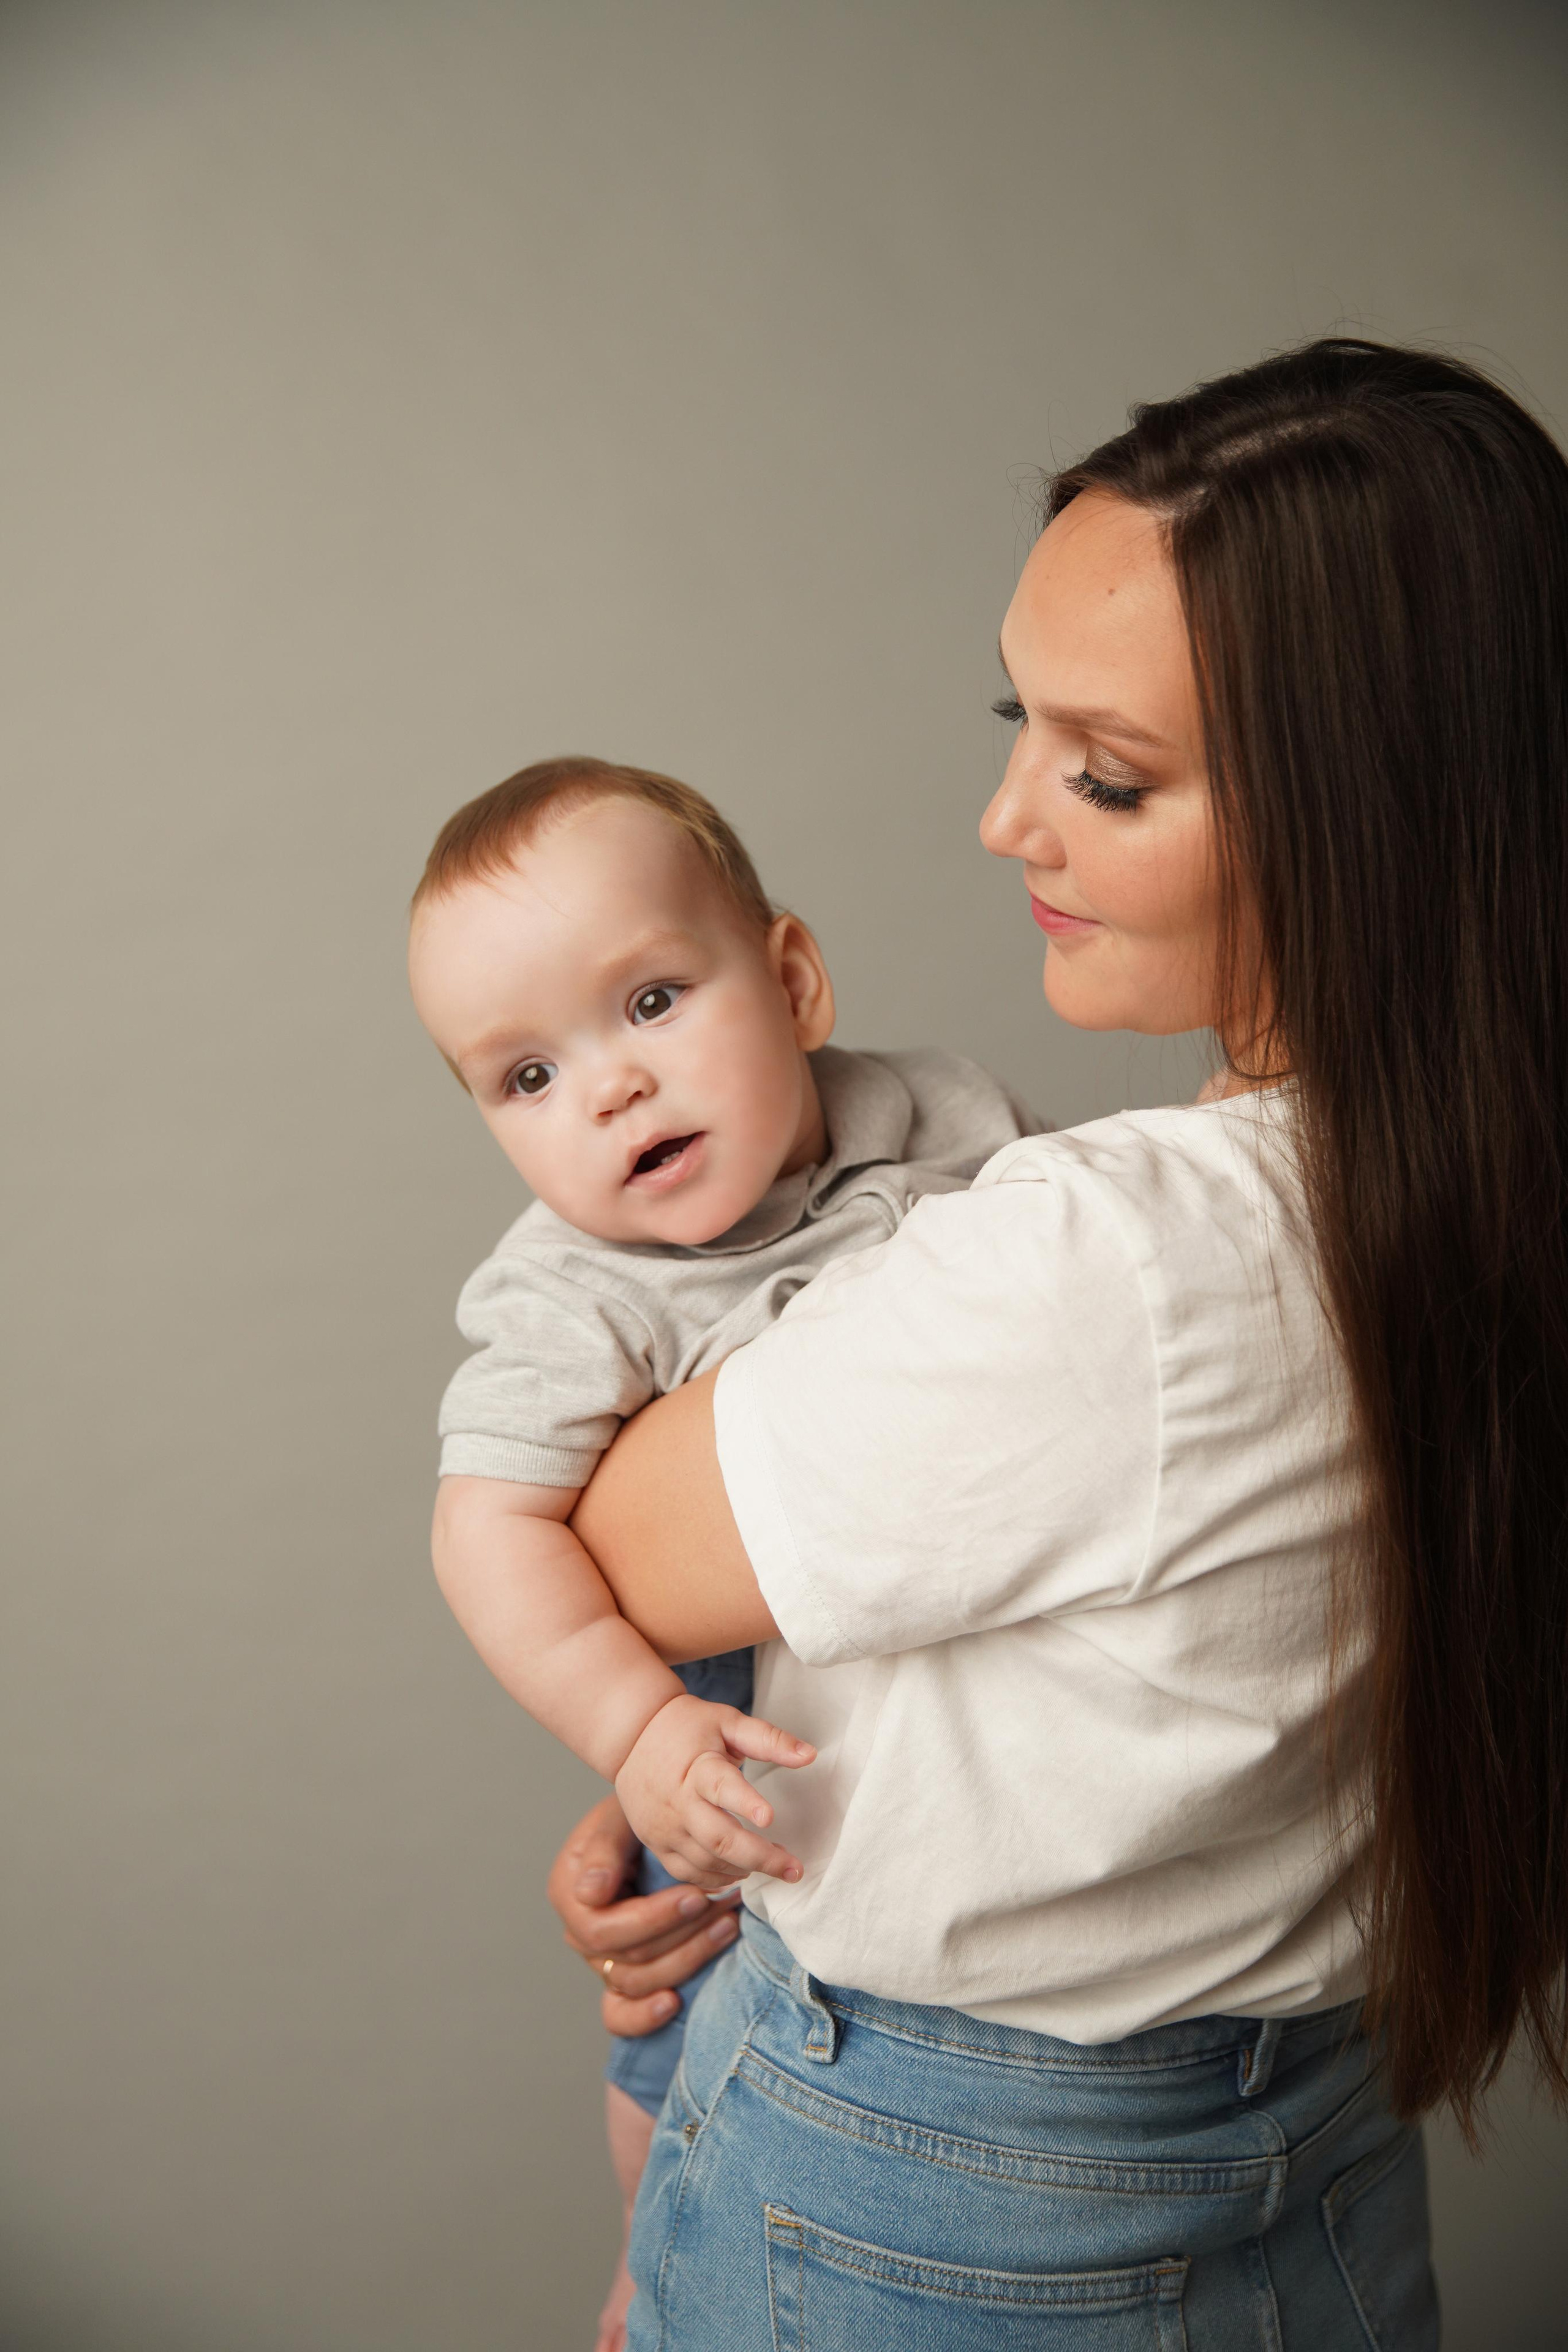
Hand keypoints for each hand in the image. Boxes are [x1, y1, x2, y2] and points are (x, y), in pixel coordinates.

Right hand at [547, 1793, 744, 2035]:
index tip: (697, 1895)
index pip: (606, 1928)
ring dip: (686, 1959)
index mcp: (569, 1895)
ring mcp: (598, 1959)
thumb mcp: (615, 1821)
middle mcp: (579, 1934)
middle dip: (681, 1935)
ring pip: (636, 1982)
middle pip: (627, 1959)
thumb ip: (602, 1853)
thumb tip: (591, 1893)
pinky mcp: (618, 1977)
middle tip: (723, 1907)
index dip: (654, 1919)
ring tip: (726, 1928)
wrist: (641, 1829)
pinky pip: (620, 2013)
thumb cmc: (628, 1820)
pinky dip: (643, 2016)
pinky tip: (674, 2004)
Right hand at [614, 1693, 814, 1889]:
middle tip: (794, 1869)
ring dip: (744, 1869)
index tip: (770, 1816)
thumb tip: (810, 1755)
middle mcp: (678, 1803)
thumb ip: (768, 1739)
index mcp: (697, 1768)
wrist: (632, 1737)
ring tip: (777, 1866)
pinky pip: (687, 1873)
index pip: (721, 1786)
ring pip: (706, 1862)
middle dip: (760, 1857)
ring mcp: (664, 1828)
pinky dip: (716, 1880)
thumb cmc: (688, 1727)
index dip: (745, 1802)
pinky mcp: (656, 1843)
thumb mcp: (728, 1721)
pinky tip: (741, 1873)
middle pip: (718, 1839)